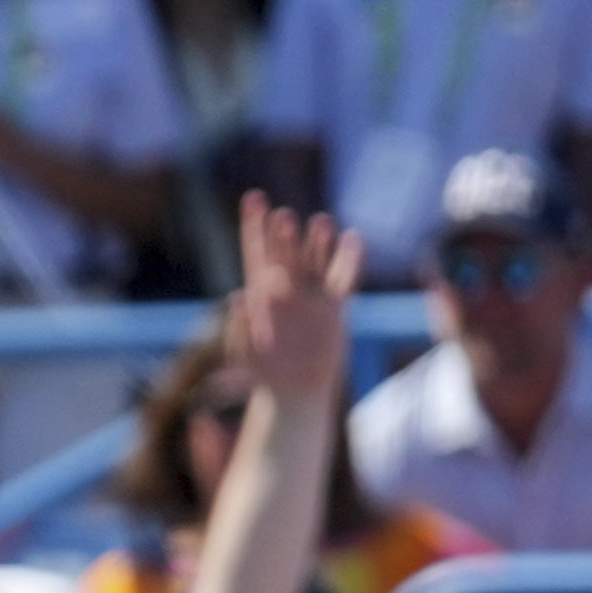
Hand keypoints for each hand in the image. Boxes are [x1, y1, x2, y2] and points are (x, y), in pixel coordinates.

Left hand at [224, 190, 362, 429]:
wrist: (295, 393)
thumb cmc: (264, 374)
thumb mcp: (246, 352)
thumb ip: (240, 326)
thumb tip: (237, 296)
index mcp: (260, 294)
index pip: (255, 253)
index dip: (254, 227)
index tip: (253, 199)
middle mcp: (287, 287)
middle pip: (285, 253)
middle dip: (282, 235)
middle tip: (281, 218)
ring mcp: (312, 294)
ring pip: (315, 260)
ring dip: (317, 242)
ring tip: (319, 223)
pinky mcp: (335, 306)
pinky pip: (344, 278)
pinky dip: (349, 260)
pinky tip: (353, 238)